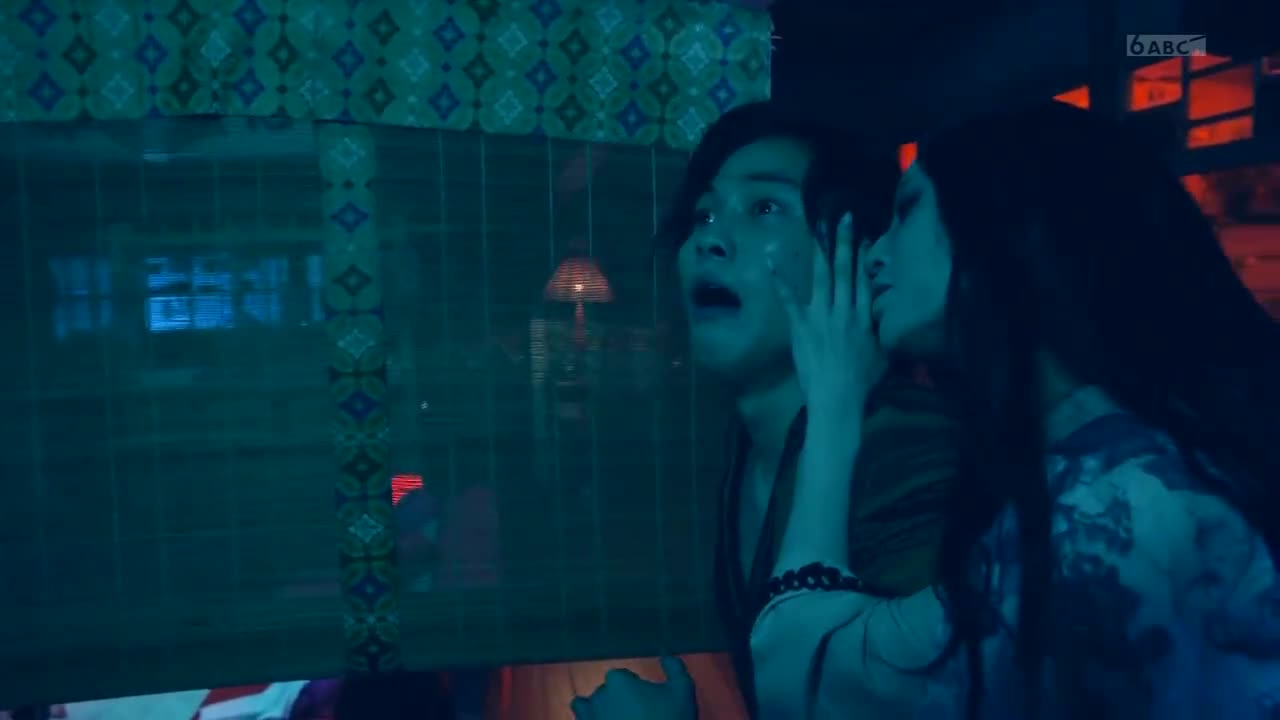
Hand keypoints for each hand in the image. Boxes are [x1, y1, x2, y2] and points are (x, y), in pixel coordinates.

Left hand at [570, 656, 696, 719]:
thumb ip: (675, 669)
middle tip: (639, 716)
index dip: (637, 689)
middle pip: (606, 693)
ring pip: (588, 710)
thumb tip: (666, 658)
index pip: (625, 677)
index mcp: (618, 681)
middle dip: (619, 701)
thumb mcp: (683, 691)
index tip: (649, 703)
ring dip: (601, 713)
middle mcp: (598, 697)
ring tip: (620, 719)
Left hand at [770, 213, 886, 418]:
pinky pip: (789, 300)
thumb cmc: (862, 381)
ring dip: (820, 252)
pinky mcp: (801, 326)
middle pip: (845, 271)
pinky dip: (779, 281)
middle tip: (844, 218)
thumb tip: (885, 318)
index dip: (863, 257)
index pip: (864, 280)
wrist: (838, 396)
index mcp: (863, 317)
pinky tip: (771, 263)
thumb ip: (881, 332)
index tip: (863, 235)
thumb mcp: (882, 354)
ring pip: (822, 278)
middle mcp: (844, 310)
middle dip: (844, 243)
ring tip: (818, 228)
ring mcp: (821, 316)